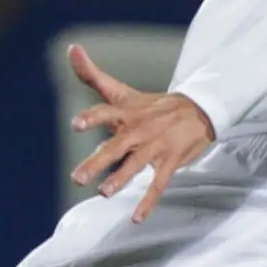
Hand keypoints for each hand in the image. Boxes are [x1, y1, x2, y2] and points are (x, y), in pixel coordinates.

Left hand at [66, 45, 214, 220]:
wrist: (196, 110)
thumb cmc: (150, 104)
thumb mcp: (121, 89)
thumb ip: (92, 74)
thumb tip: (70, 48)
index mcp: (126, 112)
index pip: (106, 112)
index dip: (92, 118)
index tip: (76, 124)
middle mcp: (138, 130)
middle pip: (116, 146)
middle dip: (97, 161)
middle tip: (77, 178)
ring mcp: (154, 147)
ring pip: (135, 165)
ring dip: (120, 179)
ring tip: (103, 193)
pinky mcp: (168, 162)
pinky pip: (157, 184)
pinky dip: (147, 202)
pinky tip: (135, 218)